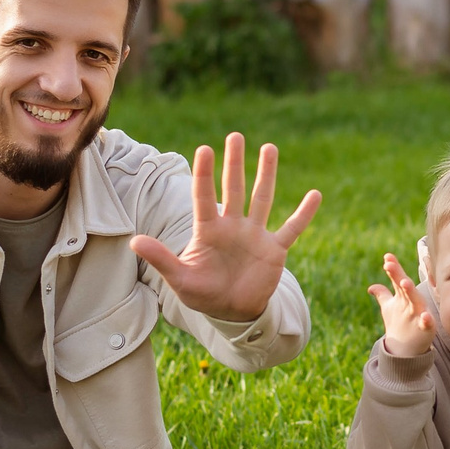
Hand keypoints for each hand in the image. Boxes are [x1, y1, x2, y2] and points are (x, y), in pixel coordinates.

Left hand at [130, 133, 322, 323]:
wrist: (232, 312)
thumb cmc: (203, 294)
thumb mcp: (179, 279)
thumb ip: (161, 258)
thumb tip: (134, 241)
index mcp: (209, 231)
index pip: (204, 197)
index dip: (204, 174)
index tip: (204, 150)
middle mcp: (233, 226)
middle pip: (234, 188)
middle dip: (235, 163)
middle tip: (235, 136)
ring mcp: (255, 235)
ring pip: (262, 198)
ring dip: (266, 174)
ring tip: (269, 148)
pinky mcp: (274, 249)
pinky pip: (292, 228)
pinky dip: (304, 213)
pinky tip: (315, 195)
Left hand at [366, 252, 437, 357]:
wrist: (408, 349)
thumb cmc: (400, 323)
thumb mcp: (390, 307)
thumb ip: (383, 295)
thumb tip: (371, 287)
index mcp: (402, 296)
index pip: (397, 279)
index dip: (393, 269)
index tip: (386, 257)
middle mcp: (411, 302)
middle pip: (404, 287)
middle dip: (398, 276)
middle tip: (390, 265)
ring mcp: (419, 314)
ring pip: (416, 301)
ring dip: (410, 292)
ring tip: (404, 282)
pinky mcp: (426, 329)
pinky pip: (427, 324)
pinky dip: (426, 320)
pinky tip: (425, 316)